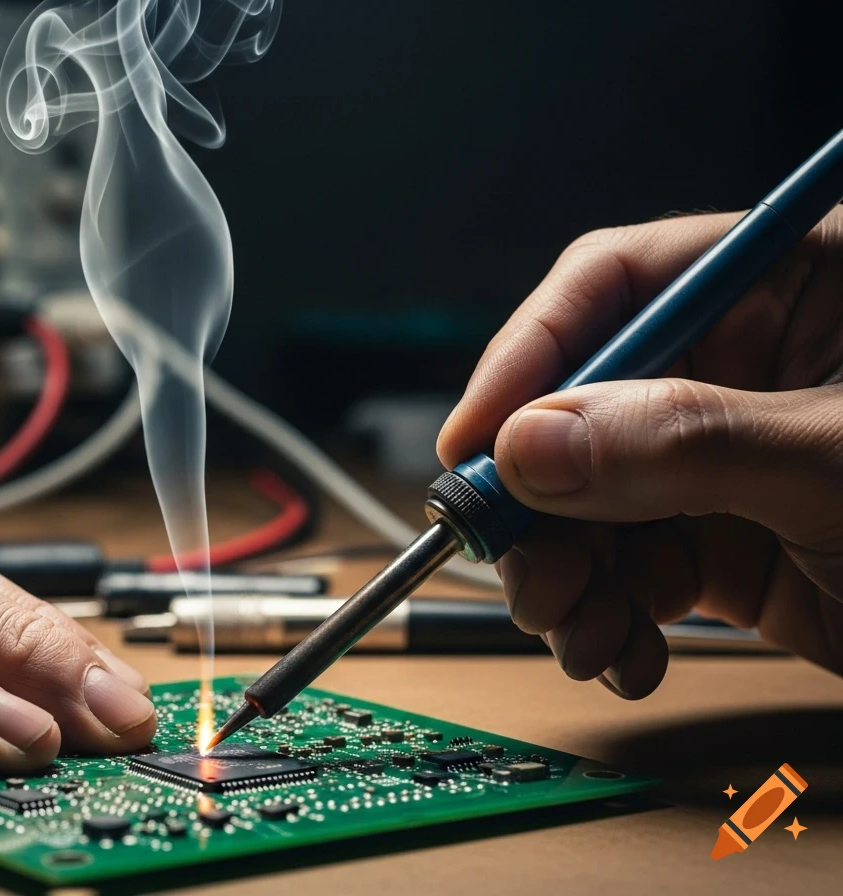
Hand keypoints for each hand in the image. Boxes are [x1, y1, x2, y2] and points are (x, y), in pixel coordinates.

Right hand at [438, 210, 842, 696]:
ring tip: (577, 631)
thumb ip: (688, 441)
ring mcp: (730, 461)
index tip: (476, 443)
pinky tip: (624, 654)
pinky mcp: (733, 545)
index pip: (618, 284)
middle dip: (539, 501)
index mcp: (793, 285)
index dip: (531, 356)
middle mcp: (748, 366)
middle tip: (516, 568)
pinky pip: (630, 570)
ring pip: (590, 503)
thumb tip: (532, 445)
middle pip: (582, 408)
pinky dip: (610, 619)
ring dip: (565, 576)